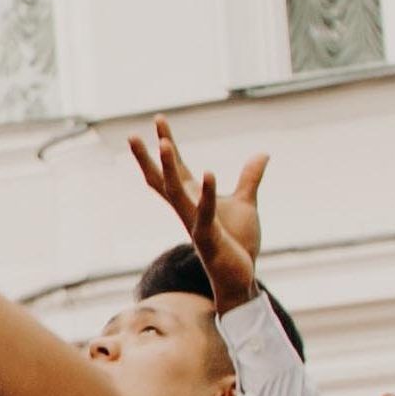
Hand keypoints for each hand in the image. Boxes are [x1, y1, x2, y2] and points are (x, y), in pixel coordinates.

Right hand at [126, 120, 265, 310]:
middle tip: (132, 134)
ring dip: (169, 167)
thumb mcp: (245, 202)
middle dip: (147, 157)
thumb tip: (262, 153)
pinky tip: (208, 172)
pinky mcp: (208, 236)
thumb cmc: (237, 242)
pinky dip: (206, 192)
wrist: (238, 276)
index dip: (167, 144)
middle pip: (161, 179)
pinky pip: (205, 211)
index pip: (175, 168)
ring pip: (175, 191)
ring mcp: (194, 222)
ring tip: (163, 143)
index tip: (159, 119)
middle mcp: (186, 209)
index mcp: (192, 199)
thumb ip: (250, 177)